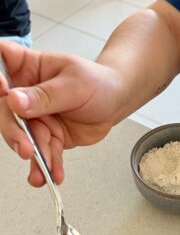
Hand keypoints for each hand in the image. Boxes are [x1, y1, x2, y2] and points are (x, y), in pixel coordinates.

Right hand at [0, 41, 122, 186]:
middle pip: (6, 112)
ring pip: (23, 137)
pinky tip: (52, 174)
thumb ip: (45, 95)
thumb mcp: (74, 85)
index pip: (2, 60)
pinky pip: (44, 153)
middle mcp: (26, 93)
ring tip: (41, 170)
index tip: (2, 89)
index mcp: (29, 67)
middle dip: (15, 134)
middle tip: (26, 148)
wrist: (115, 103)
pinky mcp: (48, 136)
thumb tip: (15, 100)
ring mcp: (36, 117)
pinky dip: (48, 165)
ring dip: (33, 156)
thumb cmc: (97, 83)